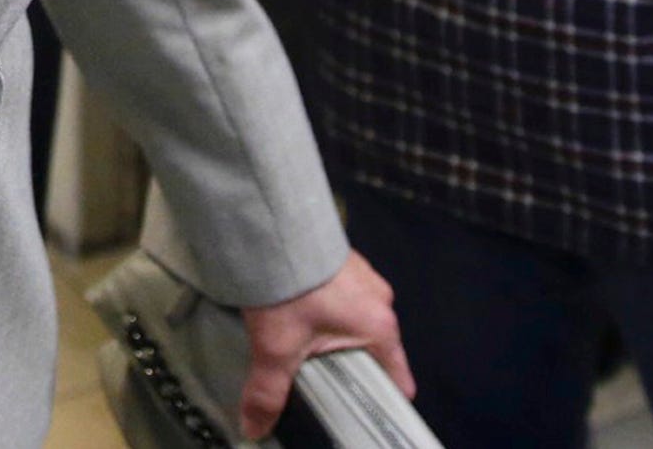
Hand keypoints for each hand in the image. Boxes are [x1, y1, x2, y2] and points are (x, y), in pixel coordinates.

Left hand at [238, 249, 411, 439]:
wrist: (271, 225)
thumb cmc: (288, 288)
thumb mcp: (276, 347)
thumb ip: (268, 392)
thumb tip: (255, 429)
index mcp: (380, 328)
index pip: (397, 379)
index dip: (382, 401)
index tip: (364, 414)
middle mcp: (381, 301)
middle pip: (374, 350)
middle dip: (351, 365)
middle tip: (323, 378)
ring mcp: (366, 276)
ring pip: (358, 320)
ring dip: (337, 332)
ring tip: (307, 342)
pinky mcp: (346, 259)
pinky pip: (346, 294)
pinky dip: (329, 305)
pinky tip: (302, 308)